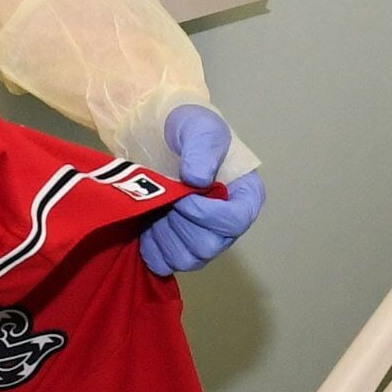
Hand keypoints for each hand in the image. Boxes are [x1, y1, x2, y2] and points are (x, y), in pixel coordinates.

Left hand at [140, 106, 265, 275]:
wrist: (156, 135)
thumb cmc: (186, 128)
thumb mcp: (198, 127)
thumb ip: (200, 149)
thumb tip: (198, 179)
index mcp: (245, 195)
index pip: (236, 221)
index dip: (206, 214)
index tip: (183, 195)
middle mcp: (229, 224)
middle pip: (209, 245)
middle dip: (179, 222)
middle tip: (165, 198)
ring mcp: (204, 239)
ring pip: (187, 259)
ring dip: (164, 235)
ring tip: (155, 208)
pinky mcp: (179, 248)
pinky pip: (166, 264)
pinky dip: (152, 248)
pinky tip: (146, 223)